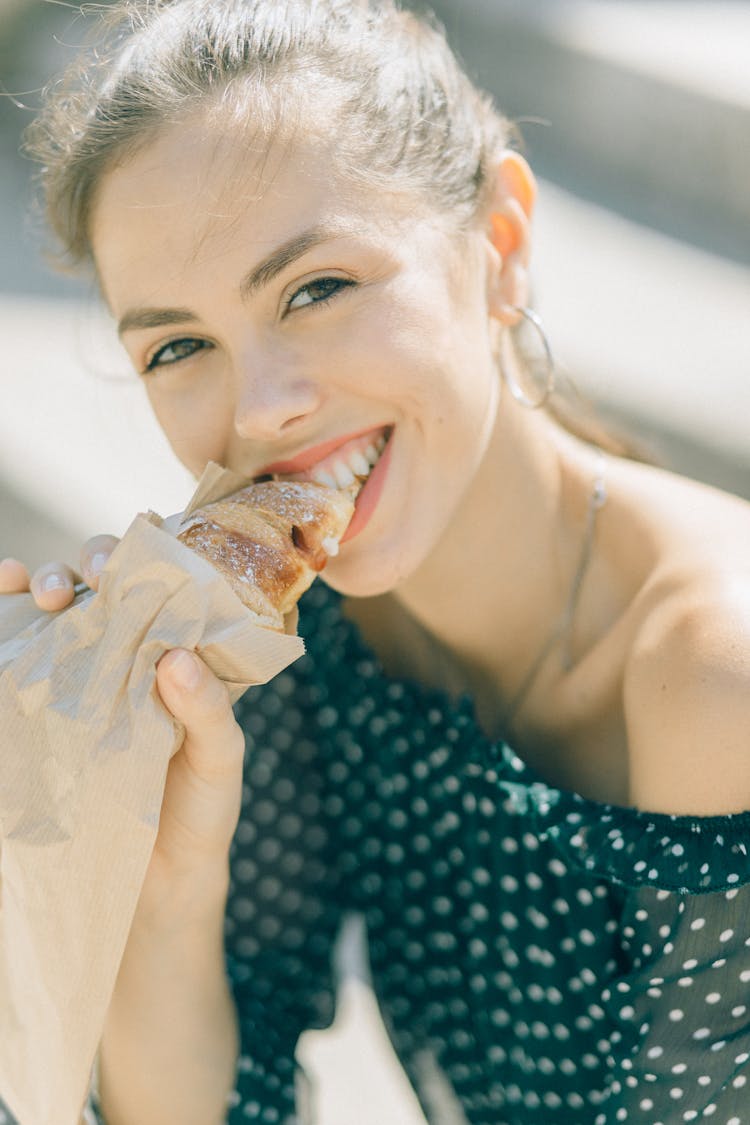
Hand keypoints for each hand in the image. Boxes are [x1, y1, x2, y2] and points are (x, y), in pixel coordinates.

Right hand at [0, 537, 245, 892]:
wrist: (157, 883)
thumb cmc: (200, 810)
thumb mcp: (219, 758)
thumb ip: (208, 709)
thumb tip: (175, 657)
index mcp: (179, 656)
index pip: (167, 586)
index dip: (156, 555)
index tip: (146, 544)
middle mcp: (130, 656)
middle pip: (108, 586)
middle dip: (96, 562)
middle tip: (98, 574)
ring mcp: (85, 681)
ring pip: (60, 610)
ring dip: (47, 581)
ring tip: (46, 592)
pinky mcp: (48, 713)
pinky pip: (24, 659)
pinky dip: (6, 620)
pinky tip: (1, 599)